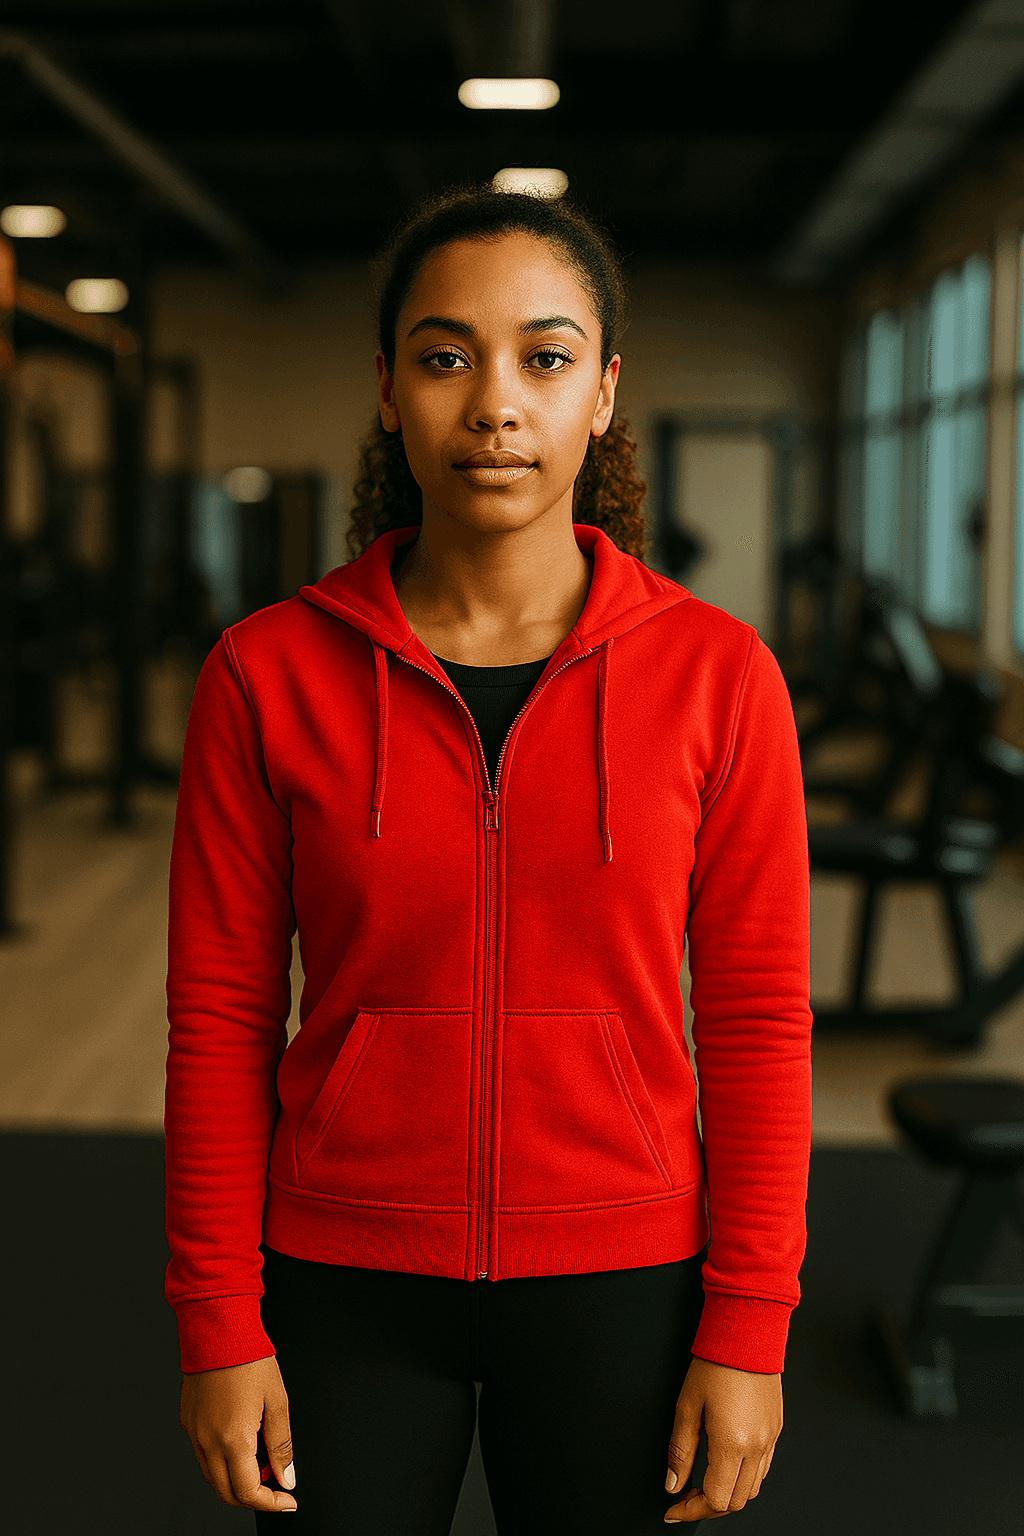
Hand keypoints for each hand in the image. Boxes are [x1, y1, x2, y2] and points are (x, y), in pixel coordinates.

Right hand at [179, 1354, 297, 1512]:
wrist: (219, 1329)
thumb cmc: (250, 1358)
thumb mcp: (277, 1401)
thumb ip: (282, 1446)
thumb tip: (287, 1478)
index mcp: (233, 1439)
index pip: (248, 1493)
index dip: (271, 1503)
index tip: (287, 1500)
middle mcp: (207, 1442)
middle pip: (226, 1493)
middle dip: (253, 1499)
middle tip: (276, 1487)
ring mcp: (194, 1433)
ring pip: (212, 1478)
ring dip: (236, 1482)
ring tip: (261, 1464)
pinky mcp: (187, 1422)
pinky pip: (203, 1456)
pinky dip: (222, 1464)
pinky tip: (240, 1446)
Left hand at [663, 1357, 781, 1521]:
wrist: (747, 1332)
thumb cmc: (716, 1362)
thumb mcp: (687, 1405)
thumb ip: (680, 1451)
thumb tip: (673, 1485)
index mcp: (733, 1443)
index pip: (715, 1499)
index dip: (690, 1510)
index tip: (674, 1508)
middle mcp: (757, 1446)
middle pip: (735, 1502)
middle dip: (708, 1507)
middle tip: (685, 1497)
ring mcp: (771, 1439)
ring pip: (752, 1489)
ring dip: (727, 1494)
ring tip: (703, 1483)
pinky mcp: (776, 1429)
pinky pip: (763, 1469)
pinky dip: (743, 1478)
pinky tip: (725, 1465)